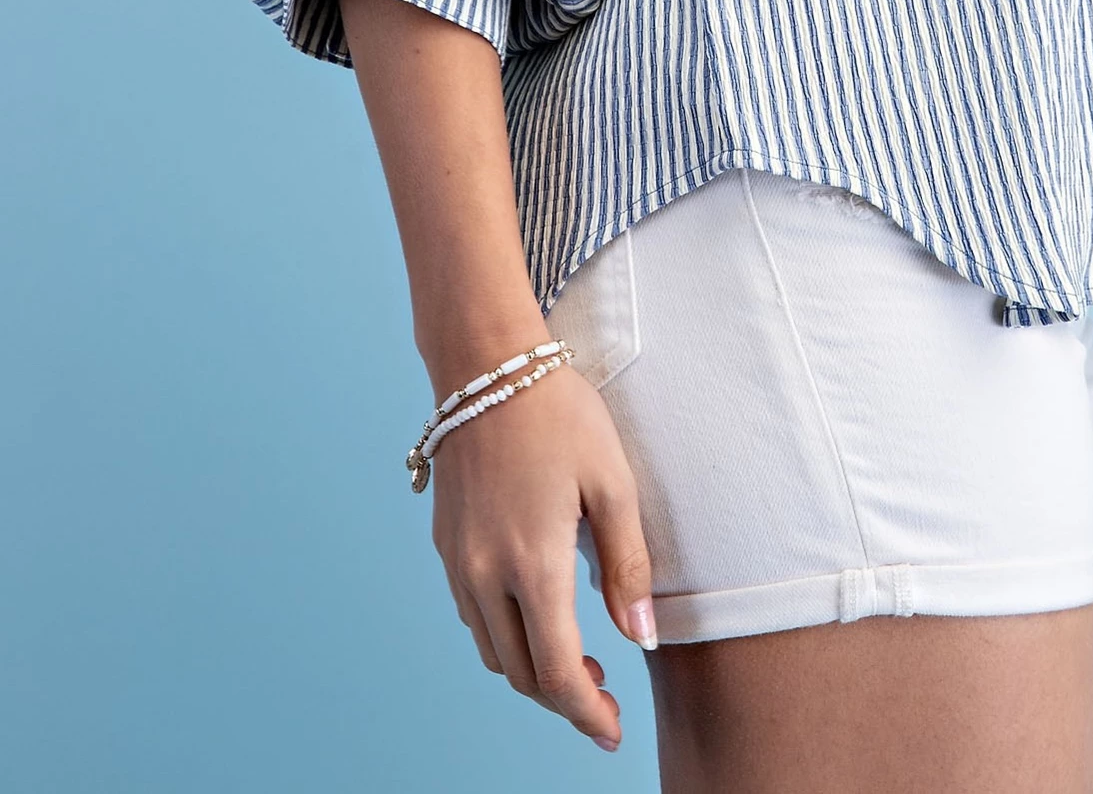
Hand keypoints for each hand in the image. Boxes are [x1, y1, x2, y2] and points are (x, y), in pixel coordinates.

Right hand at [429, 361, 654, 752]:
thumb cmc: (559, 414)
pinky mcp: (445, 546)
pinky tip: (536, 616)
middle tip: (606, 696)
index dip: (587, 714)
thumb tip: (644, 639)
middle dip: (565, 699)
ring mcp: (457, 563)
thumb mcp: (613, 482)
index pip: (558, 673)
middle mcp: (484, 575)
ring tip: (579, 661)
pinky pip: (473, 617)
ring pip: (493, 651)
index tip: (613, 731)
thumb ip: (628, 566)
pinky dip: (506, 637)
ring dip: (533, 670)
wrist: (486, 365)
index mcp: (532, 564)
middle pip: (522, 674)